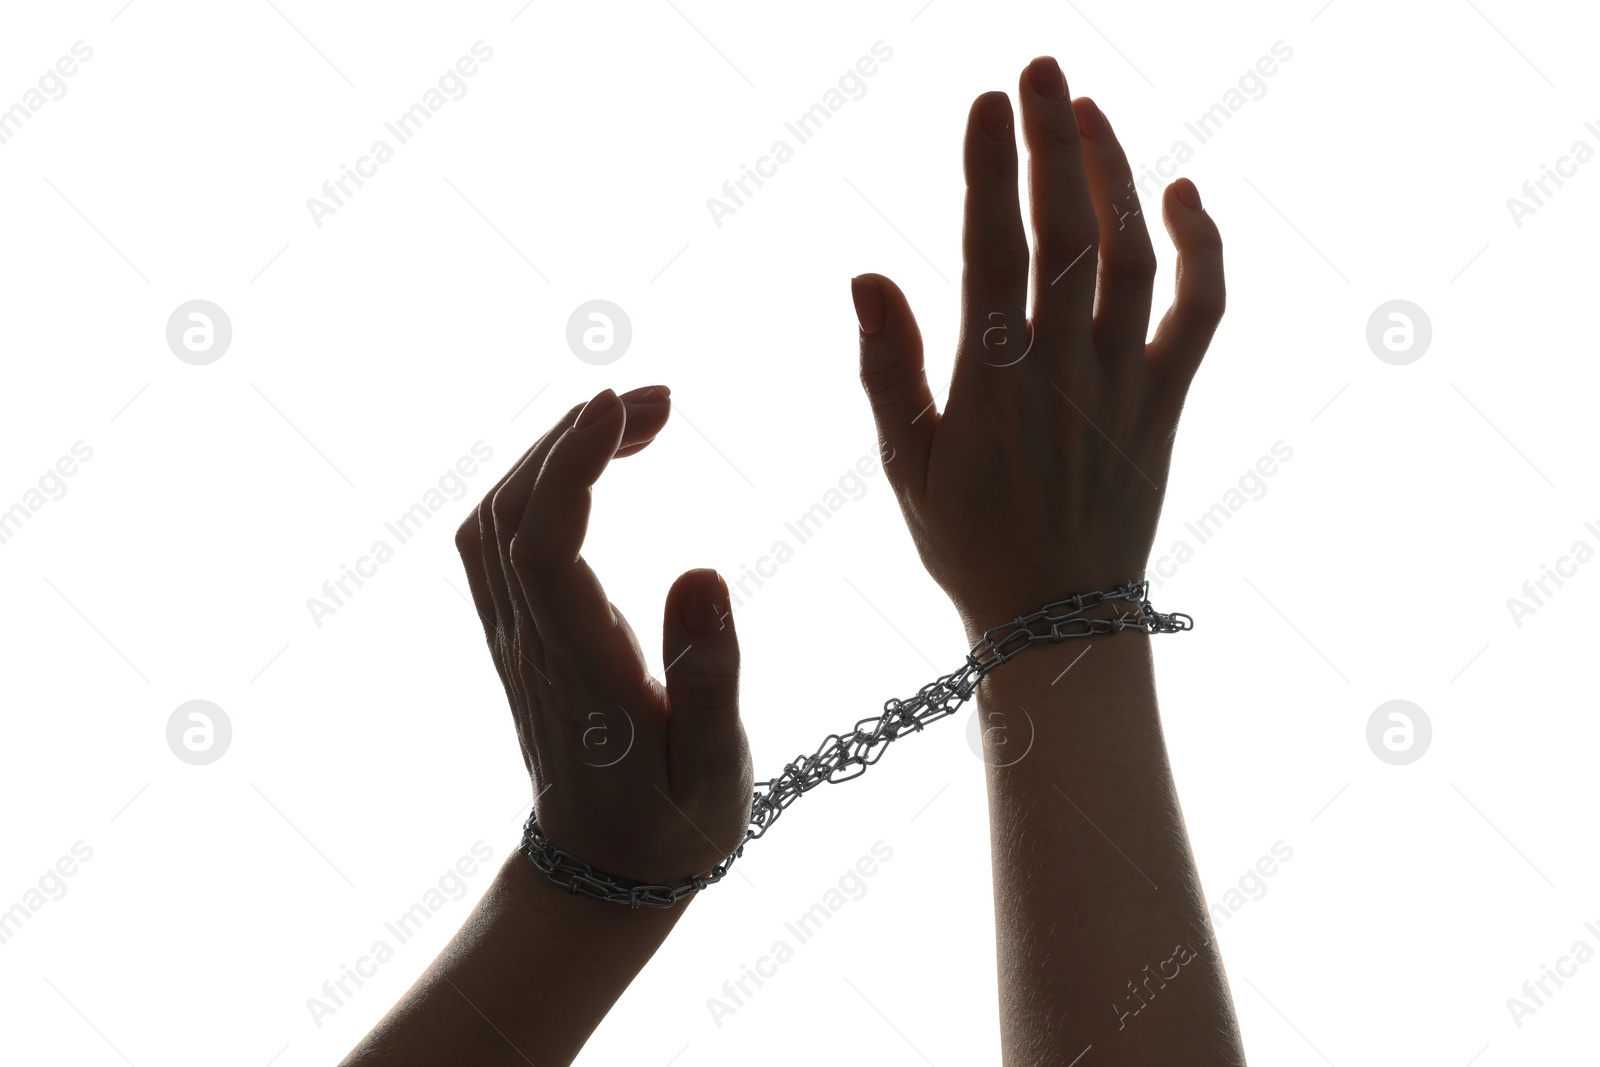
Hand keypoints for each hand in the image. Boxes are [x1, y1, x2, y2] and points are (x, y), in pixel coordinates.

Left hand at [455, 385, 753, 887]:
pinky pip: (497, 538)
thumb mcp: (716, 768)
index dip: (569, 469)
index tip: (623, 407)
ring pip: (493, 520)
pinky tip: (589, 462)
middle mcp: (532, 646)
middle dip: (572, 436)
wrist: (603, 871)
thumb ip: (709, 676)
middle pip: (509, 515)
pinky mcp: (516, 633)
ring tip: (634, 418)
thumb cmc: (673, 822)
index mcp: (581, 674)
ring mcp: (514, 638)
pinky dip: (536, 481)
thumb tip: (703, 570)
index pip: (542, 549)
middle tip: (659, 398)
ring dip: (551, 451)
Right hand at [852, 56, 1224, 638]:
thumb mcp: (903, 466)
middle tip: (1038, 68)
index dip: (990, 169)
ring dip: (1115, 175)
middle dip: (1053, 140)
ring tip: (1087, 110)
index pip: (993, 251)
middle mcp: (1065, 373)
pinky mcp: (1169, 400)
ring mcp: (1125, 383)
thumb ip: (885, 369)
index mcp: (992, 386)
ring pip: (1131, 255)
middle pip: (1067, 231)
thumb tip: (865, 275)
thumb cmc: (968, 542)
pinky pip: (1201, 311)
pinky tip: (1183, 193)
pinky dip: (1204, 249)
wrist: (1058, 619)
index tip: (986, 100)